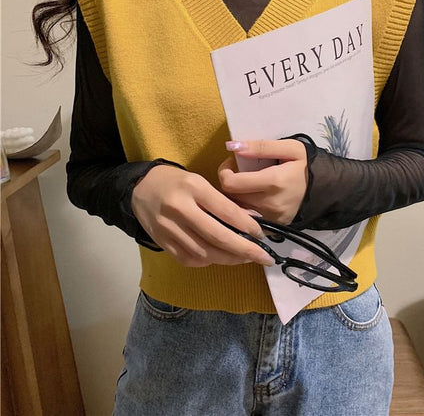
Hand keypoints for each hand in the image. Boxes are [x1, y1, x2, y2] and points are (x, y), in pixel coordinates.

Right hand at [131, 165, 273, 267]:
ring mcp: (168, 228)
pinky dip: (208, 261)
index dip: (248, 226)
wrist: (139, 188)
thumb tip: (251, 222)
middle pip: (217, 236)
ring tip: (244, 258)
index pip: (226, 211)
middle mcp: (180, 208)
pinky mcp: (162, 242)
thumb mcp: (200, 182)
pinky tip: (220, 257)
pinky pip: (189, 259)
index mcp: (193, 187)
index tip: (262, 235)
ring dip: (229, 259)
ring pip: (204, 252)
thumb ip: (222, 202)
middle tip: (264, 257)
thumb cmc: (176, 183)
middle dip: (245, 250)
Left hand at [218, 139, 307, 224]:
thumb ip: (261, 146)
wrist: (327, 189)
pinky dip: (243, 212)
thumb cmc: (307, 165)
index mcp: (273, 182)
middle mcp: (269, 204)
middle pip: (231, 198)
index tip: (231, 163)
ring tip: (243, 186)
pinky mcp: (273, 229)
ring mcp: (271, 219)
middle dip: (228, 184)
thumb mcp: (290, 148)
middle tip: (238, 173)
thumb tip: (232, 146)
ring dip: (234, 198)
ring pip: (237, 211)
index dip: (224, 171)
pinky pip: (247, 222)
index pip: (230, 183)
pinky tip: (250, 200)